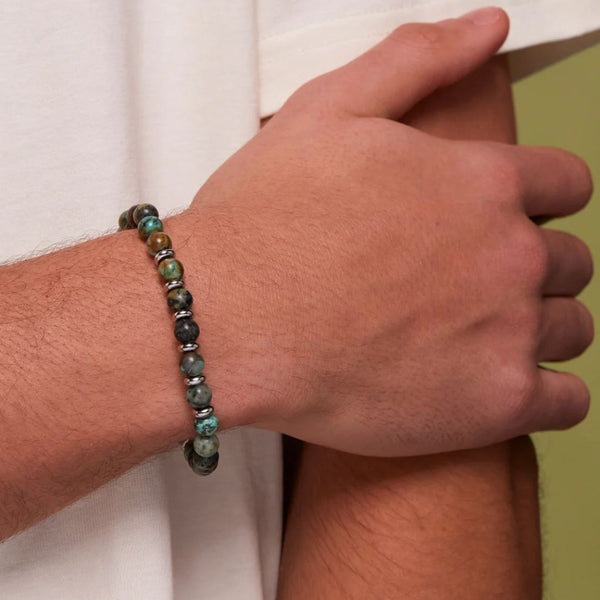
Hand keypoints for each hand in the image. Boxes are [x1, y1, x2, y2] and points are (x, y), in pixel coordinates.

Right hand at [189, 8, 593, 455]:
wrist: (227, 323)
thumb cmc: (263, 228)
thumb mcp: (326, 113)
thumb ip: (416, 60)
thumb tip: (487, 26)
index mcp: (480, 183)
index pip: (565, 185)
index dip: (539, 201)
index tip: (505, 224)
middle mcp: (509, 254)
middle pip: (566, 262)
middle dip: (530, 269)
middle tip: (474, 286)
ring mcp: (507, 333)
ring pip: (570, 328)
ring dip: (538, 329)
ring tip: (478, 337)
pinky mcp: (495, 406)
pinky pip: (565, 404)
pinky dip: (545, 397)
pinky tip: (500, 388)